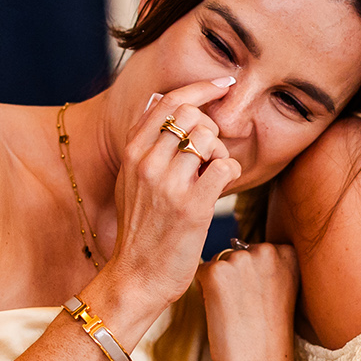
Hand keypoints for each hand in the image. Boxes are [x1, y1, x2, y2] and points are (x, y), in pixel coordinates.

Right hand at [98, 79, 244, 324]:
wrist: (136, 277)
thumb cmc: (140, 230)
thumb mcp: (130, 181)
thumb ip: (146, 146)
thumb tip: (166, 106)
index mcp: (132, 152)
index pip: (170, 102)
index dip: (203, 87)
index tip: (225, 84)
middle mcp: (147, 162)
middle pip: (195, 117)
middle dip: (212, 130)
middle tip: (211, 155)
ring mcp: (169, 184)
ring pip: (212, 141)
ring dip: (221, 156)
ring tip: (211, 178)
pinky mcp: (192, 207)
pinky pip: (226, 167)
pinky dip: (230, 174)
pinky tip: (220, 188)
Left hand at [197, 240, 298, 360]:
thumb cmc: (269, 336)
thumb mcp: (281, 291)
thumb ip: (267, 267)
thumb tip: (238, 246)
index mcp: (289, 254)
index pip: (259, 250)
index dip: (255, 277)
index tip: (263, 300)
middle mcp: (267, 250)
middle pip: (237, 252)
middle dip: (236, 276)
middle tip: (247, 308)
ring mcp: (241, 259)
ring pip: (218, 263)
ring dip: (220, 285)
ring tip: (236, 312)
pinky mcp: (216, 272)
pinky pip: (201, 273)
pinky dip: (205, 293)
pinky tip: (221, 312)